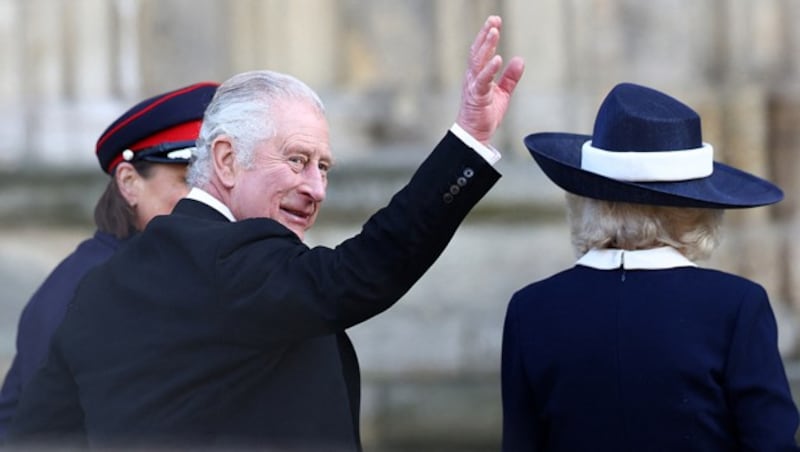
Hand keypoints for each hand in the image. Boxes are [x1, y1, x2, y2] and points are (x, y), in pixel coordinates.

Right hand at [456, 16, 524, 144]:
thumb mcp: (502, 93)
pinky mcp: (477, 97)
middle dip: (485, 35)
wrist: (475, 135)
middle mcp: (472, 78)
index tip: (495, 22)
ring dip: (486, 46)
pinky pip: (483, 81)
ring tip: (494, 31)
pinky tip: (498, 59)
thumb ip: (510, 77)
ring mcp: (473, 86)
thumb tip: (520, 60)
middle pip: (477, 52)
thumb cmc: (485, 114)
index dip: (487, 36)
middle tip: (494, 20)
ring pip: (478, 62)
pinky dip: (490, 69)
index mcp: (477, 75)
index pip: (481, 51)